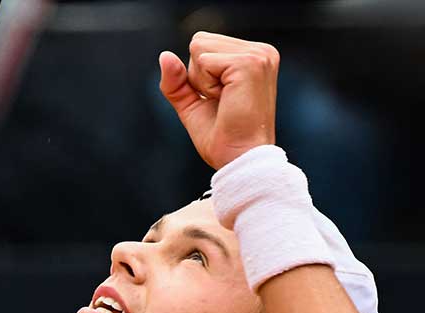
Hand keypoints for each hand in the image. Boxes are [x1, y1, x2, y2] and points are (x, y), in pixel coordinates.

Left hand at [159, 32, 278, 169]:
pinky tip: (225, 100)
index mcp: (253, 56)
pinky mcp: (250, 64)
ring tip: (225, 101)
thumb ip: (177, 81)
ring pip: (199, 48)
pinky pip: (204, 61)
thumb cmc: (221, 137)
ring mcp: (258, 55)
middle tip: (221, 102)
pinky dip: (205, 85)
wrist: (239, 160)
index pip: (203, 44)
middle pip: (199, 42)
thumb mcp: (192, 104)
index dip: (198, 76)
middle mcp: (261, 51)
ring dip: (201, 81)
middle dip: (198, 76)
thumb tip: (164, 55)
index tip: (220, 99)